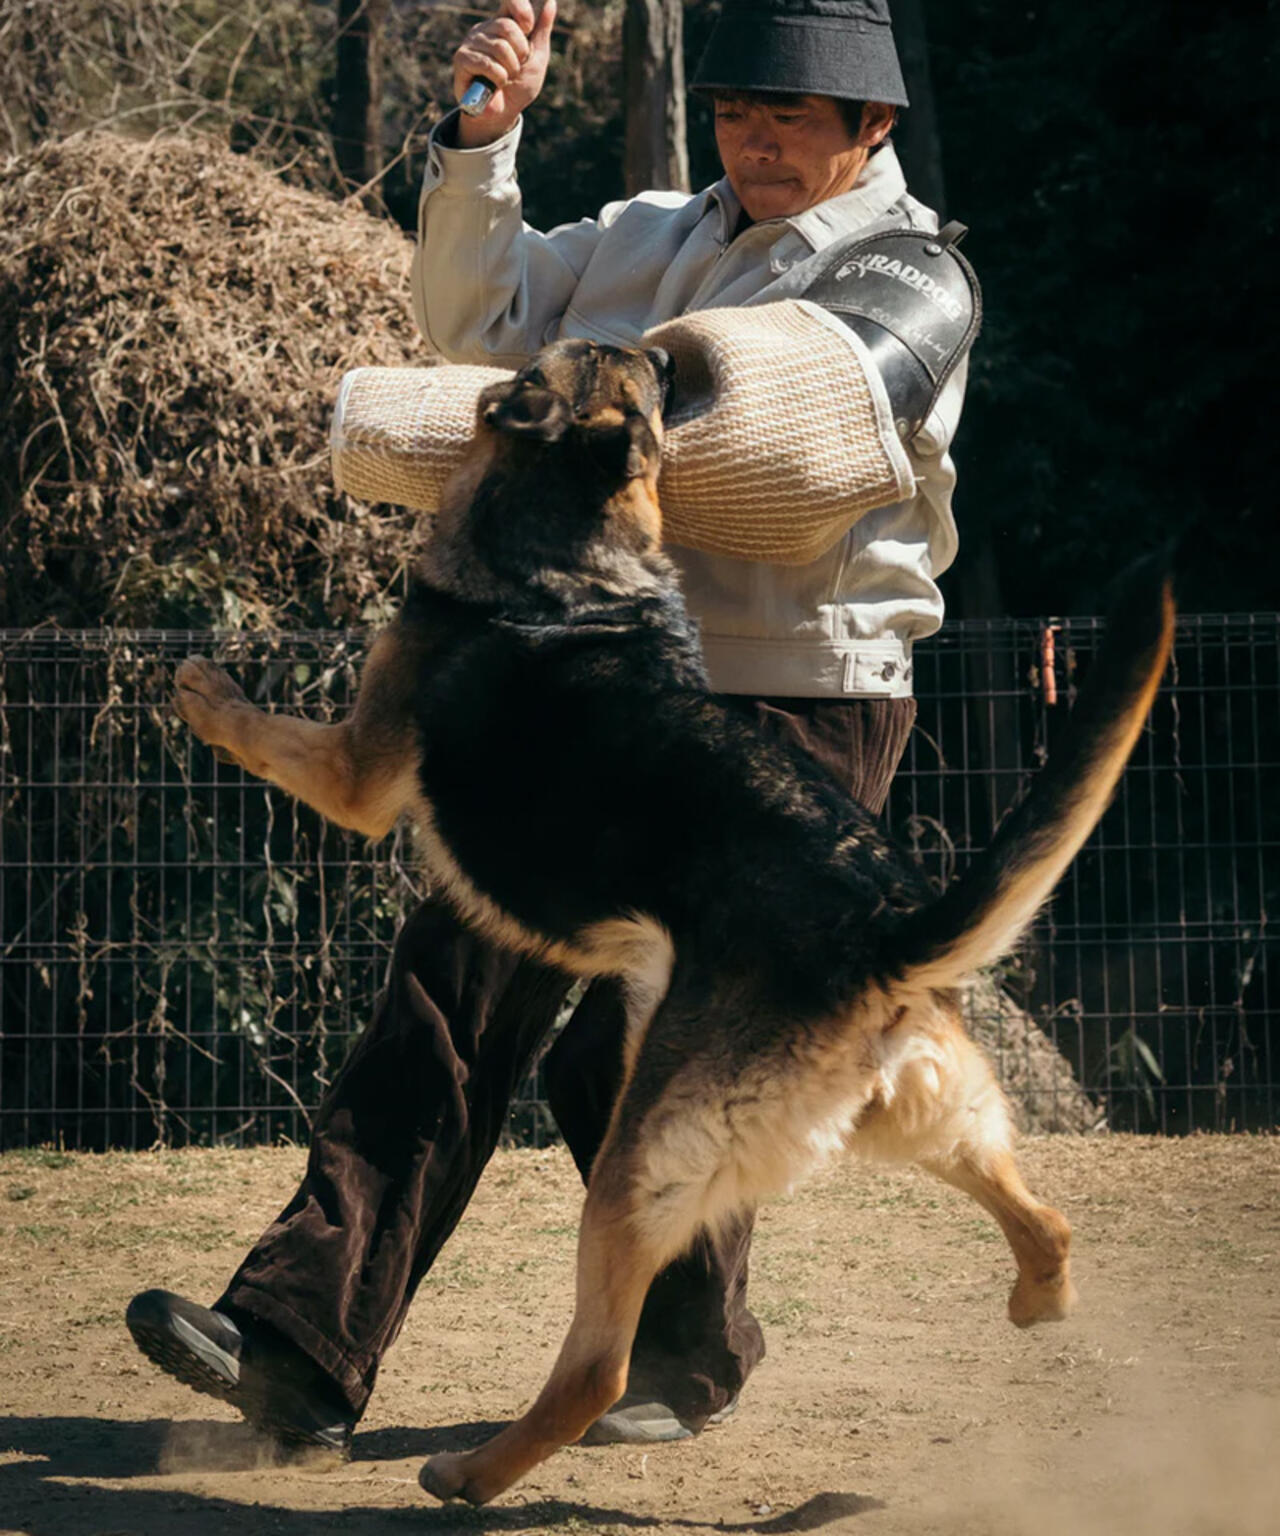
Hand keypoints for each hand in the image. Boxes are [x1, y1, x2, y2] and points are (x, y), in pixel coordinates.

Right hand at [452, 0, 556, 148]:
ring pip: (500, 47)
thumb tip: (551, 2)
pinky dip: (498, 78)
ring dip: (510, 70)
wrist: (503, 114)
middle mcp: (485, 29)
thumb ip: (542, 30)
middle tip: (516, 68)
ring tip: (505, 79)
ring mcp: (471, 42)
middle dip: (521, 53)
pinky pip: (487, 63)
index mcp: (502, 23)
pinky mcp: (462, 59)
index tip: (528, 28)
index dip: (523, 12)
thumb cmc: (519, 87)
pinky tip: (495, 85)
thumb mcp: (537, 58)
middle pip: (508, 26)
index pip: (511, 1)